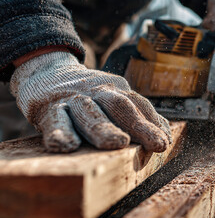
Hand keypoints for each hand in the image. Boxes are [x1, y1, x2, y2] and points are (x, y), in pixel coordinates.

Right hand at [10, 51, 171, 152]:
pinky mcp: (47, 107)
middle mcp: (97, 91)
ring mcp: (73, 98)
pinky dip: (61, 132)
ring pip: (90, 113)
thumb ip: (137, 115)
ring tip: (117, 143)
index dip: (153, 123)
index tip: (165, 143)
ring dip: (104, 128)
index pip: (139, 105)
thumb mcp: (113, 98)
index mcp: (116, 90)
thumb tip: (166, 136)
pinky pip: (55, 120)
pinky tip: (67, 146)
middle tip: (156, 144)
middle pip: (120, 106)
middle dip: (139, 125)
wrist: (45, 71)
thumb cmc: (88, 95)